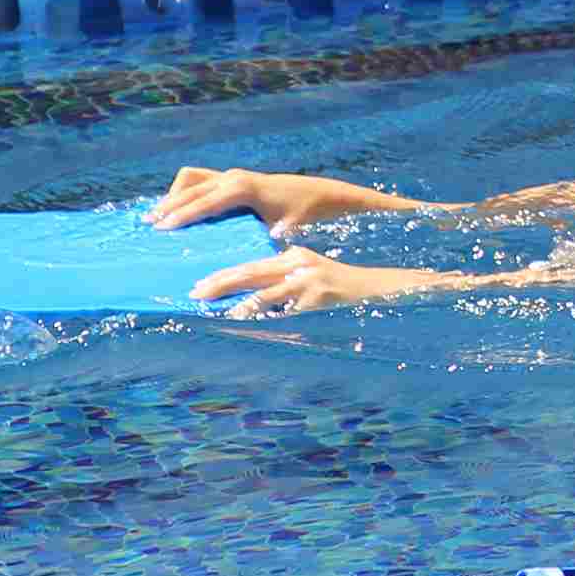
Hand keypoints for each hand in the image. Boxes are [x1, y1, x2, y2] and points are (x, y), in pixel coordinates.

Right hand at [153, 165, 429, 233]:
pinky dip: (185, 193)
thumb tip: (244, 260)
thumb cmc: (303, 214)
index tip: (162, 228)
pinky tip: (175, 211)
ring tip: (155, 218)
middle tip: (148, 226)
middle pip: (190, 189)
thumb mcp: (283, 229)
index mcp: (242, 188)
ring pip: (190, 180)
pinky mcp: (232, 178)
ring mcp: (231, 175)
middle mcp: (233, 177)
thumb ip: (262, 239)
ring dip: (173, 197)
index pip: (204, 201)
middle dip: (169, 206)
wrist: (318, 194)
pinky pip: (199, 181)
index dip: (182, 214)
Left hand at [194, 246, 432, 314]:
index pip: (251, 262)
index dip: (224, 272)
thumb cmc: (342, 289)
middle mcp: (297, 262)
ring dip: (234, 301)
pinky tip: (245, 320)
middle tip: (194, 293)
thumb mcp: (312, 276)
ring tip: (212, 309)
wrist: (380, 289)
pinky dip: (261, 314)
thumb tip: (251, 298)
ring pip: (262, 290)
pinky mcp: (317, 296)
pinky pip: (283, 308)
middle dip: (219, 282)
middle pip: (249, 271)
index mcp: (293, 255)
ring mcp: (307, 279)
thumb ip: (285, 281)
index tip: (200, 281)